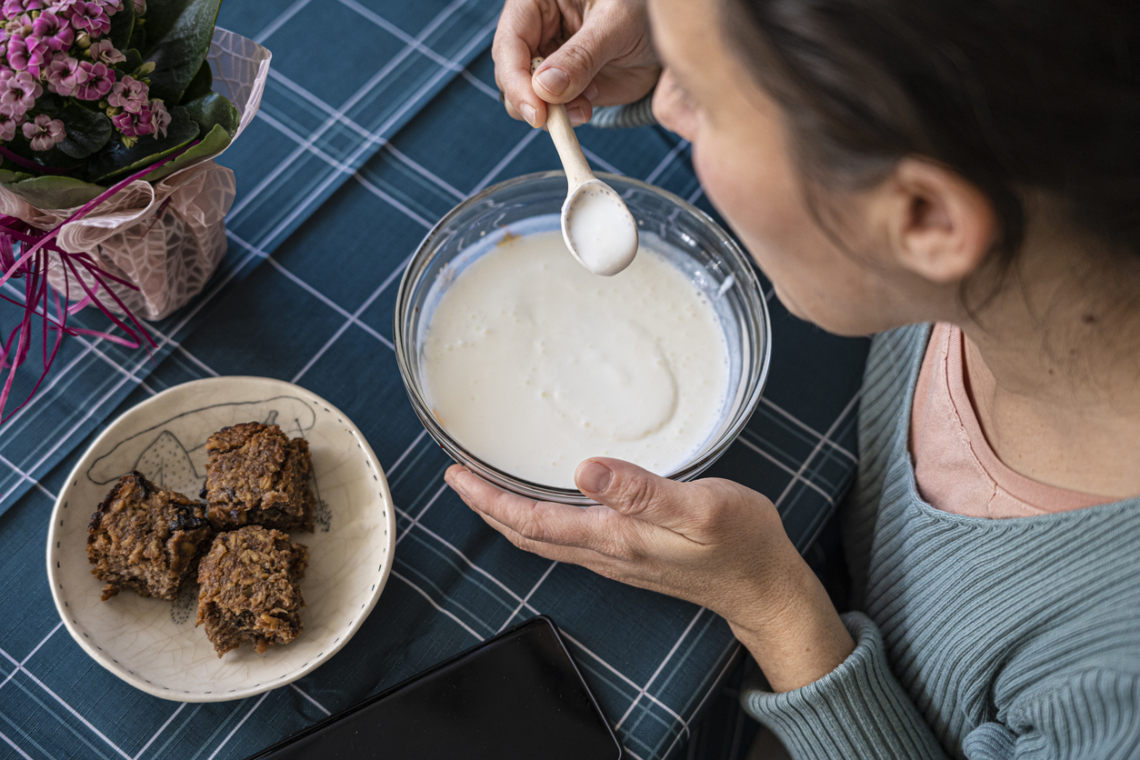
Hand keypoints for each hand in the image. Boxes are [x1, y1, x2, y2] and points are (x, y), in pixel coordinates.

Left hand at [445, 457, 854, 690]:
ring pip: (545, 538)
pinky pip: (568, 538)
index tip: (458, 474)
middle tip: (459, 477)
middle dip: (487, 507)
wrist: (764, 587)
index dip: (489, 499)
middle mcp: (606, 552)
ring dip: (510, 515)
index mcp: (613, 537)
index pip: (532, 521)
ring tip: (489, 489)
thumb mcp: (699, 508)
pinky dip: (540, 520)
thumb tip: (586, 469)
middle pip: (527, 533)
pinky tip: (545, 504)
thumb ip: (641, 491)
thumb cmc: (739, 544)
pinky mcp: (630, 555)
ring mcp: (616, 558)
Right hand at [493, 0, 659, 127]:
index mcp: (536, 3)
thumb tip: (544, 88)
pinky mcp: (564, 86)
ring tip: (584, 107)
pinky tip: (589, 104)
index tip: (536, 112)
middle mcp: (535, 32)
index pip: (509, 44)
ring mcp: (548, 61)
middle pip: (510, 75)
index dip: (516, 80)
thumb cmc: (643, 7)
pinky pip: (552, 110)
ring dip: (550, 113)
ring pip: (527, 98)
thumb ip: (582, 55)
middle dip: (530, 101)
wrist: (670, 33)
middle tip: (555, 119)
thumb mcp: (616, 23)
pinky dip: (566, 117)